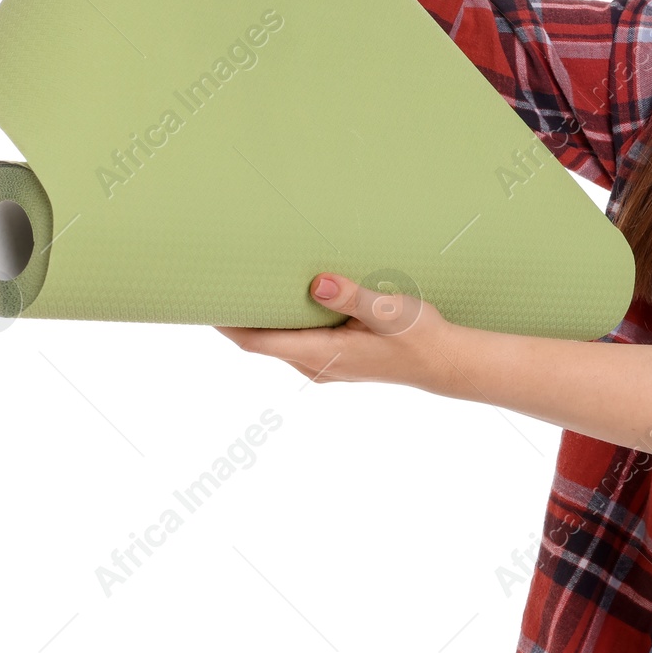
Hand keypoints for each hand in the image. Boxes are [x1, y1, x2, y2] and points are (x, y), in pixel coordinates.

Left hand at [216, 273, 462, 392]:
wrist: (446, 363)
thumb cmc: (418, 336)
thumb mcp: (387, 312)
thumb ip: (351, 297)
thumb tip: (317, 283)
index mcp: (321, 355)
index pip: (258, 342)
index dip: (227, 325)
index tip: (205, 303)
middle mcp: (316, 367)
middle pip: (262, 344)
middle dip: (240, 319)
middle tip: (222, 285)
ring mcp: (327, 368)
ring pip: (280, 345)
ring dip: (263, 323)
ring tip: (250, 290)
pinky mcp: (339, 363)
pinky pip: (298, 345)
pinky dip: (285, 326)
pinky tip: (292, 305)